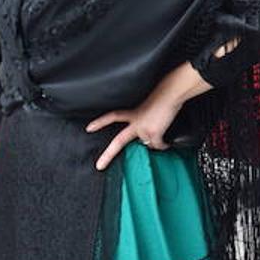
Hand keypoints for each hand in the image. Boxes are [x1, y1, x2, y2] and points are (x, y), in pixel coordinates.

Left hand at [86, 62, 210, 170]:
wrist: (170, 93)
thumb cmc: (164, 97)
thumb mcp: (149, 106)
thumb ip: (144, 117)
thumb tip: (148, 130)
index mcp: (134, 113)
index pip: (113, 117)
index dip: (101, 122)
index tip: (89, 128)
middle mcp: (136, 122)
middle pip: (119, 141)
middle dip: (108, 155)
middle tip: (99, 166)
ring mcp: (143, 129)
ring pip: (147, 144)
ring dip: (153, 142)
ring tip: (160, 137)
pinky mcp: (153, 133)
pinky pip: (158, 146)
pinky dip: (163, 145)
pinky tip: (166, 144)